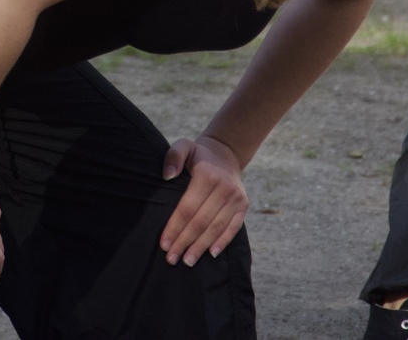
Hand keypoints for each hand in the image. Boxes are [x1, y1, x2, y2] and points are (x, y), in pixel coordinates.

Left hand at [159, 136, 248, 266]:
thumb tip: (167, 176)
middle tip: (171, 259)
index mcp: (206, 175)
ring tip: (187, 261)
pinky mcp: (243, 206)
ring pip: (216, 228)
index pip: (187, 208)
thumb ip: (173, 157)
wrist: (225, 154)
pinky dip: (223, 242)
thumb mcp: (184, 146)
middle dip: (184, 242)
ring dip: (201, 247)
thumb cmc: (198, 155)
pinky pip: (233, 227)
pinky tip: (211, 254)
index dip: (175, 227)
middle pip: (200, 222)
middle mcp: (224, 188)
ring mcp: (236, 198)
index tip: (164, 244)